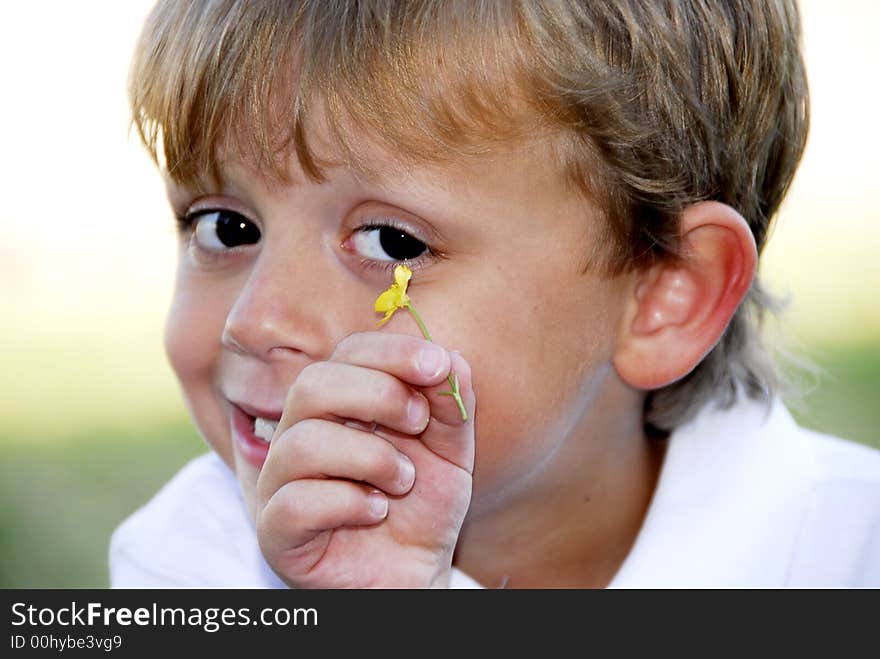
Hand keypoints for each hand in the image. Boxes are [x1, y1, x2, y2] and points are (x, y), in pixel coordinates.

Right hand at [255, 332, 474, 587]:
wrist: (412, 574)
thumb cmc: (420, 507)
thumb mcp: (450, 453)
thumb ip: (450, 408)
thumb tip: (452, 358)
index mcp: (339, 404)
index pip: (348, 353)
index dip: (392, 352)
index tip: (437, 365)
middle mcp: (300, 433)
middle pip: (313, 385)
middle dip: (378, 394)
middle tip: (419, 422)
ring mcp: (281, 482)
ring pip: (302, 442)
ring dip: (369, 456)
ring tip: (403, 480)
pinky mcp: (275, 530)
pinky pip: (294, 501)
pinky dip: (348, 502)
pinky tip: (376, 511)